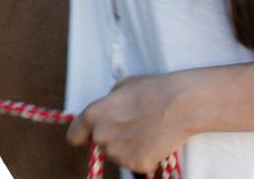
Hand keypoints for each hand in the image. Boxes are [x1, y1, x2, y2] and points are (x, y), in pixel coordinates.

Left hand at [67, 73, 195, 174]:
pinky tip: (154, 142)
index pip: (74, 136)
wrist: (179, 105)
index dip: (84, 135)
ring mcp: (118, 153)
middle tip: (131, 128)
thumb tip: (107, 109)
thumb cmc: (152, 90)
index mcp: (92, 116)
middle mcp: (100, 137)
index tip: (90, 136)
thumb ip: (108, 102)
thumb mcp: (121, 87)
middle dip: (111, 139)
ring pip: (118, 156)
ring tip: (146, 132)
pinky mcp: (137, 165)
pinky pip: (136, 164)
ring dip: (128, 149)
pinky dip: (144, 157)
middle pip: (99, 146)